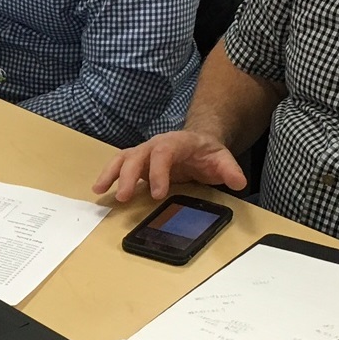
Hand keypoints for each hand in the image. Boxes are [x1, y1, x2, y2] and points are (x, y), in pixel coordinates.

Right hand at [92, 131, 246, 202]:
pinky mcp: (138, 161)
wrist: (198, 142)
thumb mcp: (222, 159)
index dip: (158, 172)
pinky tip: (99, 188)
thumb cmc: (208, 153)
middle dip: (128, 175)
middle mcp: (156, 144)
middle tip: (123, 197)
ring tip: (100, 190)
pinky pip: (119, 164)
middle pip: (137, 155)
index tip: (156, 194)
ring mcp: (145, 152)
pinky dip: (108, 174)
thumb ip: (230, 170)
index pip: (163, 152)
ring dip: (111, 173)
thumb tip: (238, 182)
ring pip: (123, 157)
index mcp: (176, 142)